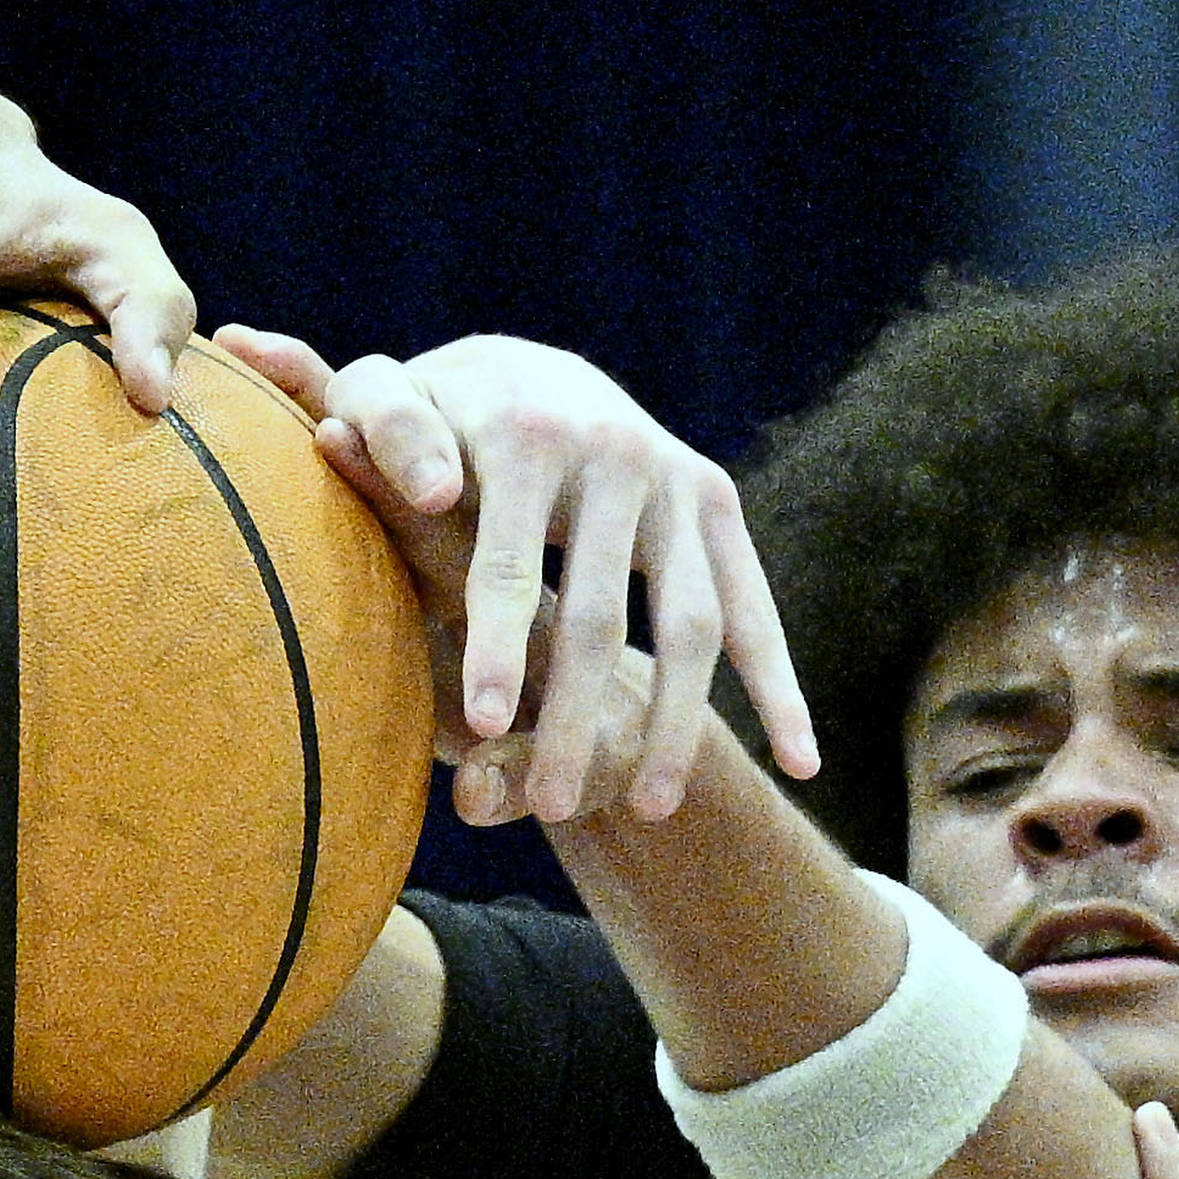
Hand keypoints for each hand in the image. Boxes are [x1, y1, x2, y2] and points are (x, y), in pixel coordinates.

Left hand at [212, 327, 816, 821]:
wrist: (530, 370)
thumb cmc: (429, 414)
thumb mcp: (377, 401)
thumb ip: (380, 430)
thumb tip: (436, 489)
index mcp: (525, 430)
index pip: (508, 561)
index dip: (498, 647)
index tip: (489, 728)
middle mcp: (616, 449)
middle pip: (602, 614)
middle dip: (577, 718)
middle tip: (549, 806)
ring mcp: (679, 478)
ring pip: (690, 625)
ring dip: (674, 725)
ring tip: (647, 809)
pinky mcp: (719, 502)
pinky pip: (754, 610)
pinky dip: (780, 689)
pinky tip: (802, 764)